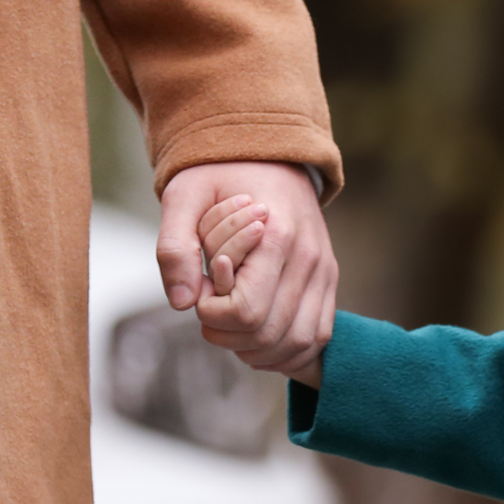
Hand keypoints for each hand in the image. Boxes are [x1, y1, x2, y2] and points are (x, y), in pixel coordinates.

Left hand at [157, 161, 335, 380]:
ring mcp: (324, 272)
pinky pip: (316, 336)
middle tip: (208, 308)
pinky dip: (286, 351)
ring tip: (231, 326)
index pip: (245, 311)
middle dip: (227, 334)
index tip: (198, 290)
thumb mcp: (183, 196)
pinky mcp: (329, 281)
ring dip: (257, 350)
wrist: (269, 152)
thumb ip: (174, 247)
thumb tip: (180, 302)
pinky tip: (257, 338)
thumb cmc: (219, 174)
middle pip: (269, 334)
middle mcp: (309, 259)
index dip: (211, 315)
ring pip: (298, 344)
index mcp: (275, 237)